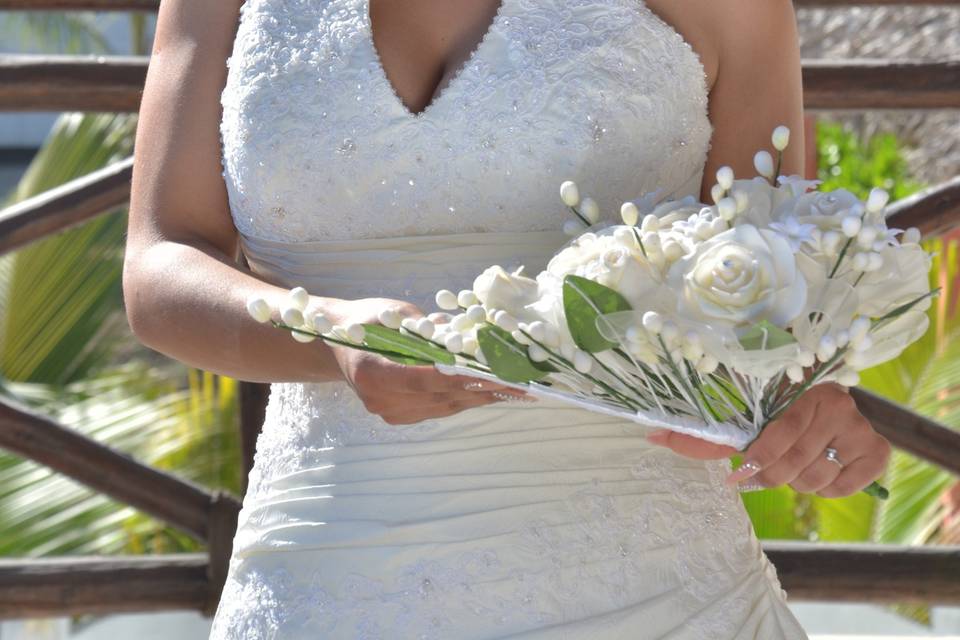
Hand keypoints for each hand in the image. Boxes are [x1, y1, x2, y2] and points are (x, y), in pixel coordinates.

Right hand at [329, 297, 530, 424]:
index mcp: (372, 373)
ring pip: (445, 406)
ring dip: (482, 397)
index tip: (497, 374)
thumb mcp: (394, 314)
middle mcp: (380, 400)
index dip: (462, 377)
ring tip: (516, 389)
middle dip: (484, 388)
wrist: (336, 345)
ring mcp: (389, 413)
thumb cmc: (365, 322)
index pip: (425, 378)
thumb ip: (427, 328)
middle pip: (441, 396)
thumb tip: (465, 333)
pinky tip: (491, 391)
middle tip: (521, 382)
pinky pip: (439, 408)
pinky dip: (466, 398)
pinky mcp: (399, 417)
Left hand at [645, 383, 891, 497]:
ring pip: (815, 480)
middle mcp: (838, 405)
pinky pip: (841, 488)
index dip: (756, 460)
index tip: (735, 476)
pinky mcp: (877, 452)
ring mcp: (862, 429)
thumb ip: (703, 433)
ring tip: (793, 462)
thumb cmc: (777, 411)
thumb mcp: (745, 416)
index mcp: (802, 390)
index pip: (779, 435)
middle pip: (795, 464)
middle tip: (760, 472)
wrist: (828, 404)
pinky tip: (819, 468)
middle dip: (771, 475)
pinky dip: (824, 488)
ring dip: (796, 481)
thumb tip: (650, 434)